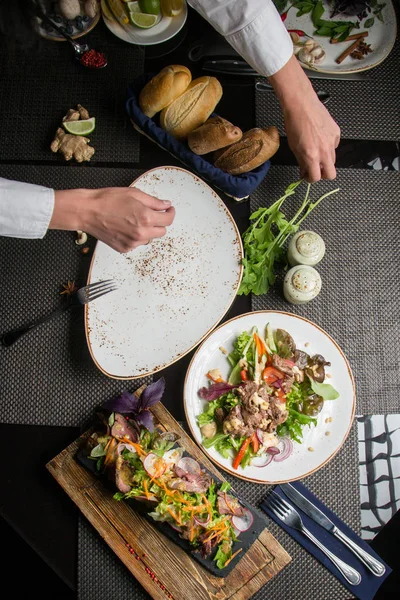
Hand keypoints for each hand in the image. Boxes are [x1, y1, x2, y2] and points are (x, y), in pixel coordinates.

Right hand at [51, 187, 174, 252]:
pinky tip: (125, 227)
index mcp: (146, 218)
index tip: (168, 210)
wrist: (88, 211)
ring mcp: (133, 243)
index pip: (168, 220)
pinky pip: (137, 244)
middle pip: (162, 232)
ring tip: (133, 219)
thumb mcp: (134, 194)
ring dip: (147, 230)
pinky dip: (135, 237)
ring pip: (149, 239)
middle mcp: (141, 233)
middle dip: (159, 222)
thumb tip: (166, 205)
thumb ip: (154, 201)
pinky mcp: (124, 249)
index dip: (170, 213)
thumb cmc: (107, 200)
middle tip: (151, 213)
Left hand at [283, 93, 339, 182]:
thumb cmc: (294, 123)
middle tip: (315, 169)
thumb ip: (301, 162)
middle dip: (323, 174)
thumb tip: (304, 172)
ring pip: (333, 160)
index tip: (307, 176)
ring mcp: (332, 141)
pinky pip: (335, 146)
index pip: (316, 177)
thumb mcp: (294, 147)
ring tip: (316, 151)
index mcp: (312, 155)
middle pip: (331, 174)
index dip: (311, 179)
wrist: (301, 104)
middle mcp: (324, 150)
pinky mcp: (336, 133)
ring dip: (325, 160)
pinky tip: (320, 138)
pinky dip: (328, 147)